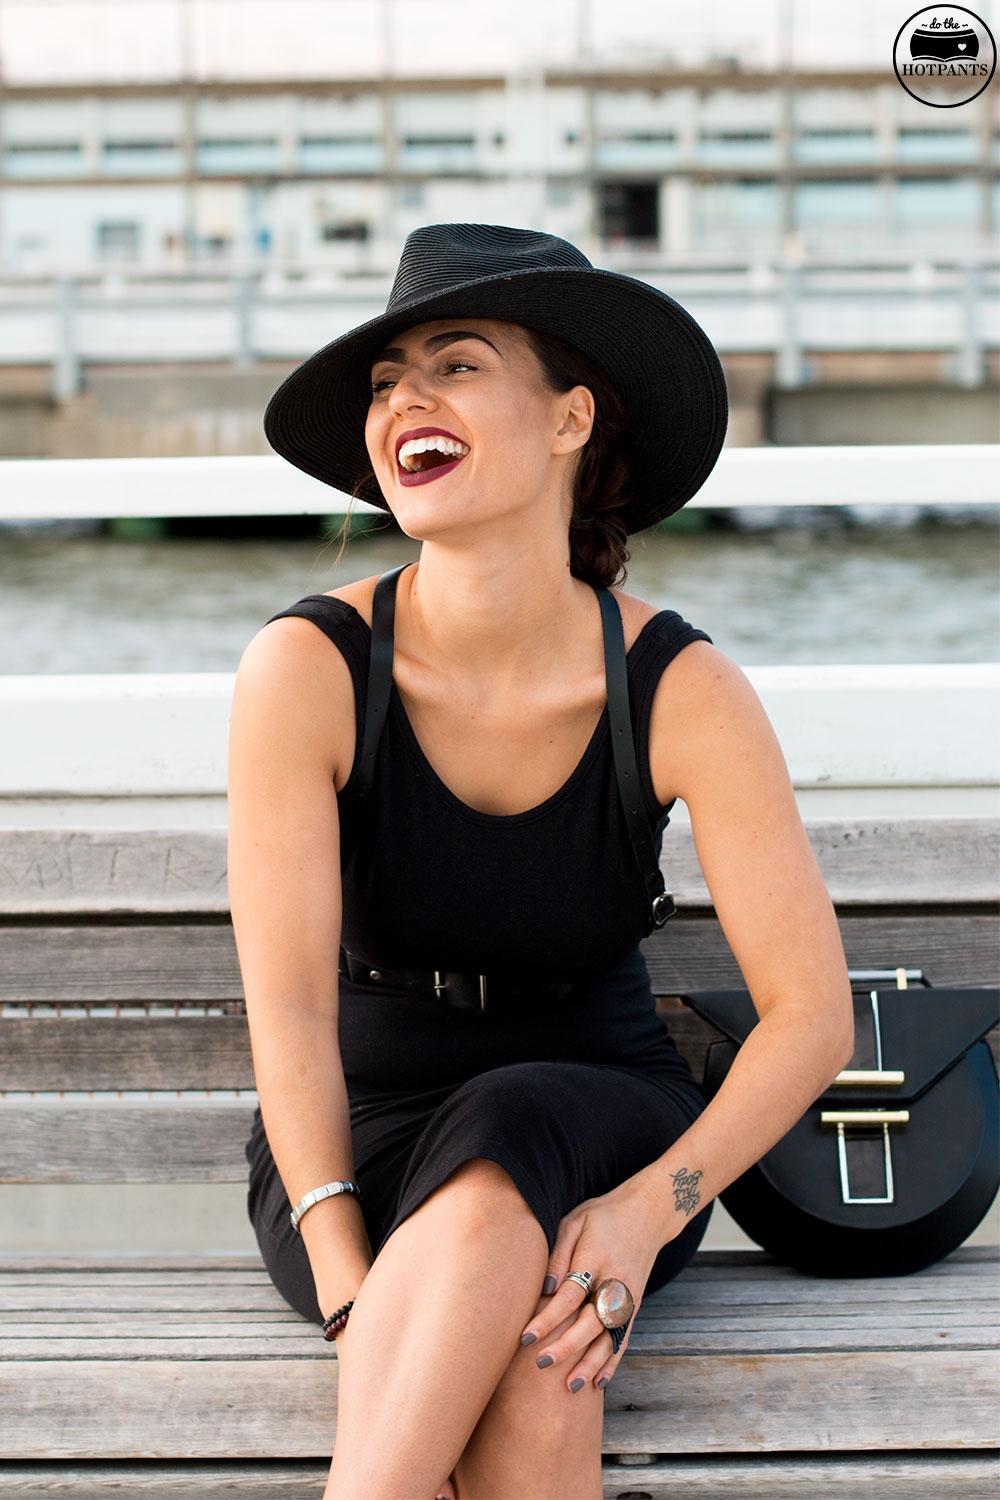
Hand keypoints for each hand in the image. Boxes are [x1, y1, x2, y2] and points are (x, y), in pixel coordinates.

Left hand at [518, 1181, 666, 1392]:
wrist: (647, 1214)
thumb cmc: (602, 1217)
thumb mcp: (575, 1221)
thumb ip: (559, 1253)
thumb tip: (546, 1286)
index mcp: (597, 1258)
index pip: (570, 1295)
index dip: (548, 1319)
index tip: (526, 1337)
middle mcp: (616, 1282)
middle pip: (591, 1321)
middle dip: (566, 1346)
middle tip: (540, 1363)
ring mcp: (629, 1297)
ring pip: (609, 1337)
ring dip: (590, 1363)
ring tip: (570, 1386)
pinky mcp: (635, 1306)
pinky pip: (624, 1338)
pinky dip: (612, 1361)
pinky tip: (599, 1382)